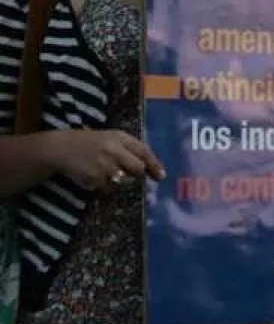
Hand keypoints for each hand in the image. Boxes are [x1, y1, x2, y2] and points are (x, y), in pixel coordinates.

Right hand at [43, 129, 165, 189]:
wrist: (61, 148)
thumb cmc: (90, 142)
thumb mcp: (111, 138)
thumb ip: (130, 148)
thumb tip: (148, 167)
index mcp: (120, 137)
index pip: (144, 151)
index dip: (155, 164)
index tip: (162, 176)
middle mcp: (114, 149)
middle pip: (138, 168)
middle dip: (138, 174)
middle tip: (131, 175)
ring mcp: (104, 164)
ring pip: (124, 180)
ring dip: (121, 180)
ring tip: (108, 172)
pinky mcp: (94, 177)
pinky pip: (108, 187)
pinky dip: (105, 184)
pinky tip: (95, 176)